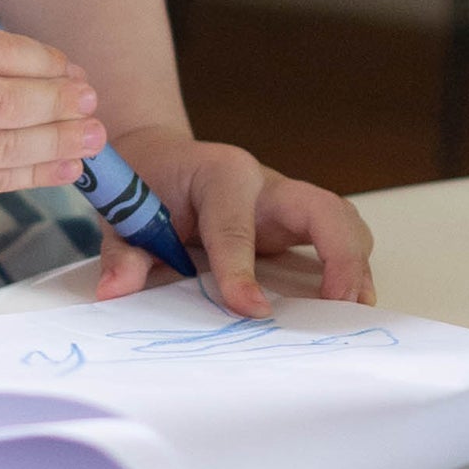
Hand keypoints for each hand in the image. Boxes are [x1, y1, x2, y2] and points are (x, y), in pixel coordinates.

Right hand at [0, 22, 105, 204]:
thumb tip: (63, 77)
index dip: (47, 64)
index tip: (73, 71)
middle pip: (8, 105)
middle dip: (61, 106)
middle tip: (93, 103)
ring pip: (6, 149)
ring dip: (60, 144)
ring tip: (94, 138)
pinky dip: (36, 175)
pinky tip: (67, 167)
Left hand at [99, 125, 374, 316]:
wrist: (161, 158)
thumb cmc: (145, 183)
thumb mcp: (124, 214)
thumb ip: (123, 252)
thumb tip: (114, 291)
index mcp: (219, 174)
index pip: (236, 224)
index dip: (242, 269)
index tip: (251, 310)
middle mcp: (264, 182)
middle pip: (321, 207)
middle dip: (337, 255)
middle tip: (338, 306)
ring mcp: (285, 201)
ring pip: (341, 220)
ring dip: (354, 264)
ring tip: (354, 311)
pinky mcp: (294, 223)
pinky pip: (336, 238)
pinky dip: (349, 269)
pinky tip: (347, 303)